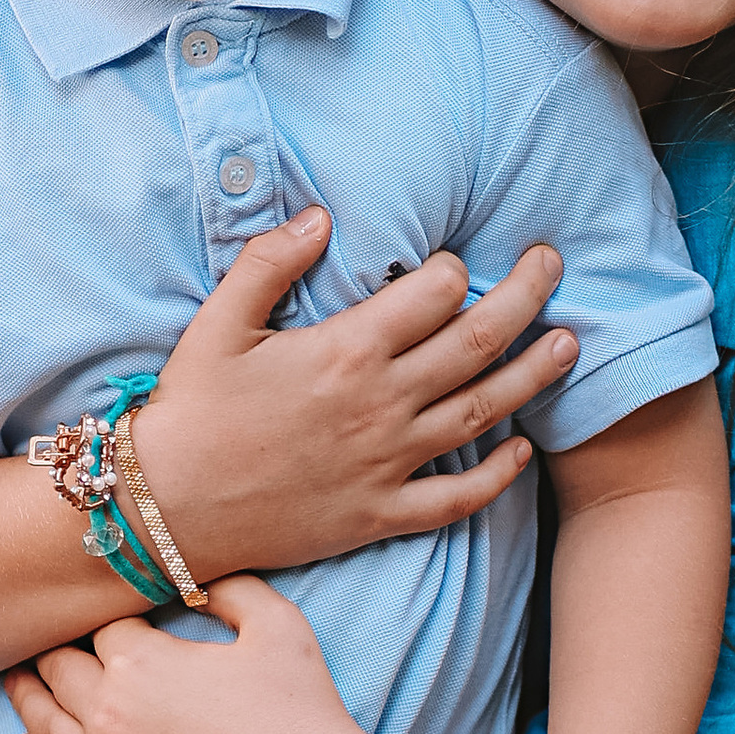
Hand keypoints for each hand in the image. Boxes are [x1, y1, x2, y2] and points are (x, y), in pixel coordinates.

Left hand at [5, 576, 404, 733]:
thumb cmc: (302, 714)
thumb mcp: (278, 626)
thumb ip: (231, 586)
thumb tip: (194, 574)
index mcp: (139, 660)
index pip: (101, 626)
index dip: (111, 619)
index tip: (115, 617)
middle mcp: (106, 713)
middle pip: (58, 669)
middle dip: (57, 651)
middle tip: (51, 641)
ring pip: (42, 724)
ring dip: (28, 697)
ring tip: (19, 681)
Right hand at [128, 209, 575, 579]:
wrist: (164, 509)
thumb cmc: (188, 411)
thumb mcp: (218, 323)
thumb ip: (270, 263)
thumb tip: (321, 217)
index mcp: (344, 351)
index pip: (432, 294)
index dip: (455, 269)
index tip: (458, 262)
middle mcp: (379, 405)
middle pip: (476, 343)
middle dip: (525, 297)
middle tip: (553, 266)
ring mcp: (386, 464)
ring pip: (483, 413)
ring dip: (533, 375)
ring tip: (570, 344)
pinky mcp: (379, 516)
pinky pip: (456, 499)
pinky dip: (497, 476)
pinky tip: (522, 451)